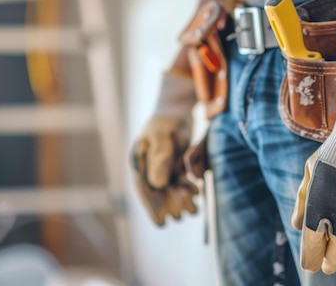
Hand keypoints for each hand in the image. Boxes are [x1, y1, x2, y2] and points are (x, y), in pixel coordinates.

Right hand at [131, 72, 198, 225]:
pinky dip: (190, 191)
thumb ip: (160, 158)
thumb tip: (158, 185)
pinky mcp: (177, 176)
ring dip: (183, 200)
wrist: (175, 117)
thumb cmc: (164, 124)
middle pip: (160, 201)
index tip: (164, 218)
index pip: (144, 194)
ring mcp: (164, 178)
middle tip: (188, 202)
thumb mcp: (160, 137)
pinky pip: (183, 191)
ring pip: (173, 199)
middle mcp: (150, 177)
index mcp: (139, 169)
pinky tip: (196, 189)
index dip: (154, 207)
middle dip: (173, 204)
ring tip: (193, 199)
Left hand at [291, 87, 335, 273]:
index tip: (311, 265)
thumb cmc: (332, 154)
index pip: (311, 247)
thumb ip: (303, 201)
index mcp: (316, 209)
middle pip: (332, 254)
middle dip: (328, 263)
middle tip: (328, 267)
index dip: (311, 260)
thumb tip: (296, 225)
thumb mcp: (310, 173)